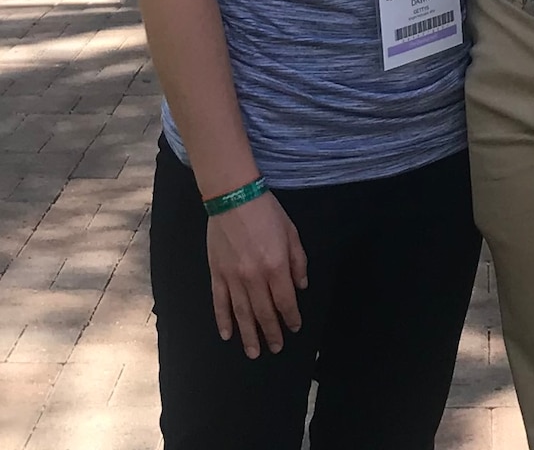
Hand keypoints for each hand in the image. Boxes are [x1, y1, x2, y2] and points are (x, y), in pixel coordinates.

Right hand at [206, 191, 308, 357]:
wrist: (233, 196)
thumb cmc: (267, 212)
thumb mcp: (291, 232)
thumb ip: (298, 261)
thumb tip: (301, 286)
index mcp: (276, 266)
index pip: (285, 301)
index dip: (291, 317)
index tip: (295, 327)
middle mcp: (254, 277)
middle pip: (264, 313)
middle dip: (271, 333)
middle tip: (276, 348)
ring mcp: (233, 278)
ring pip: (242, 314)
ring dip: (248, 335)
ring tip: (253, 352)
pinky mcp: (217, 273)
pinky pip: (220, 303)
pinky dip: (223, 320)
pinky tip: (227, 335)